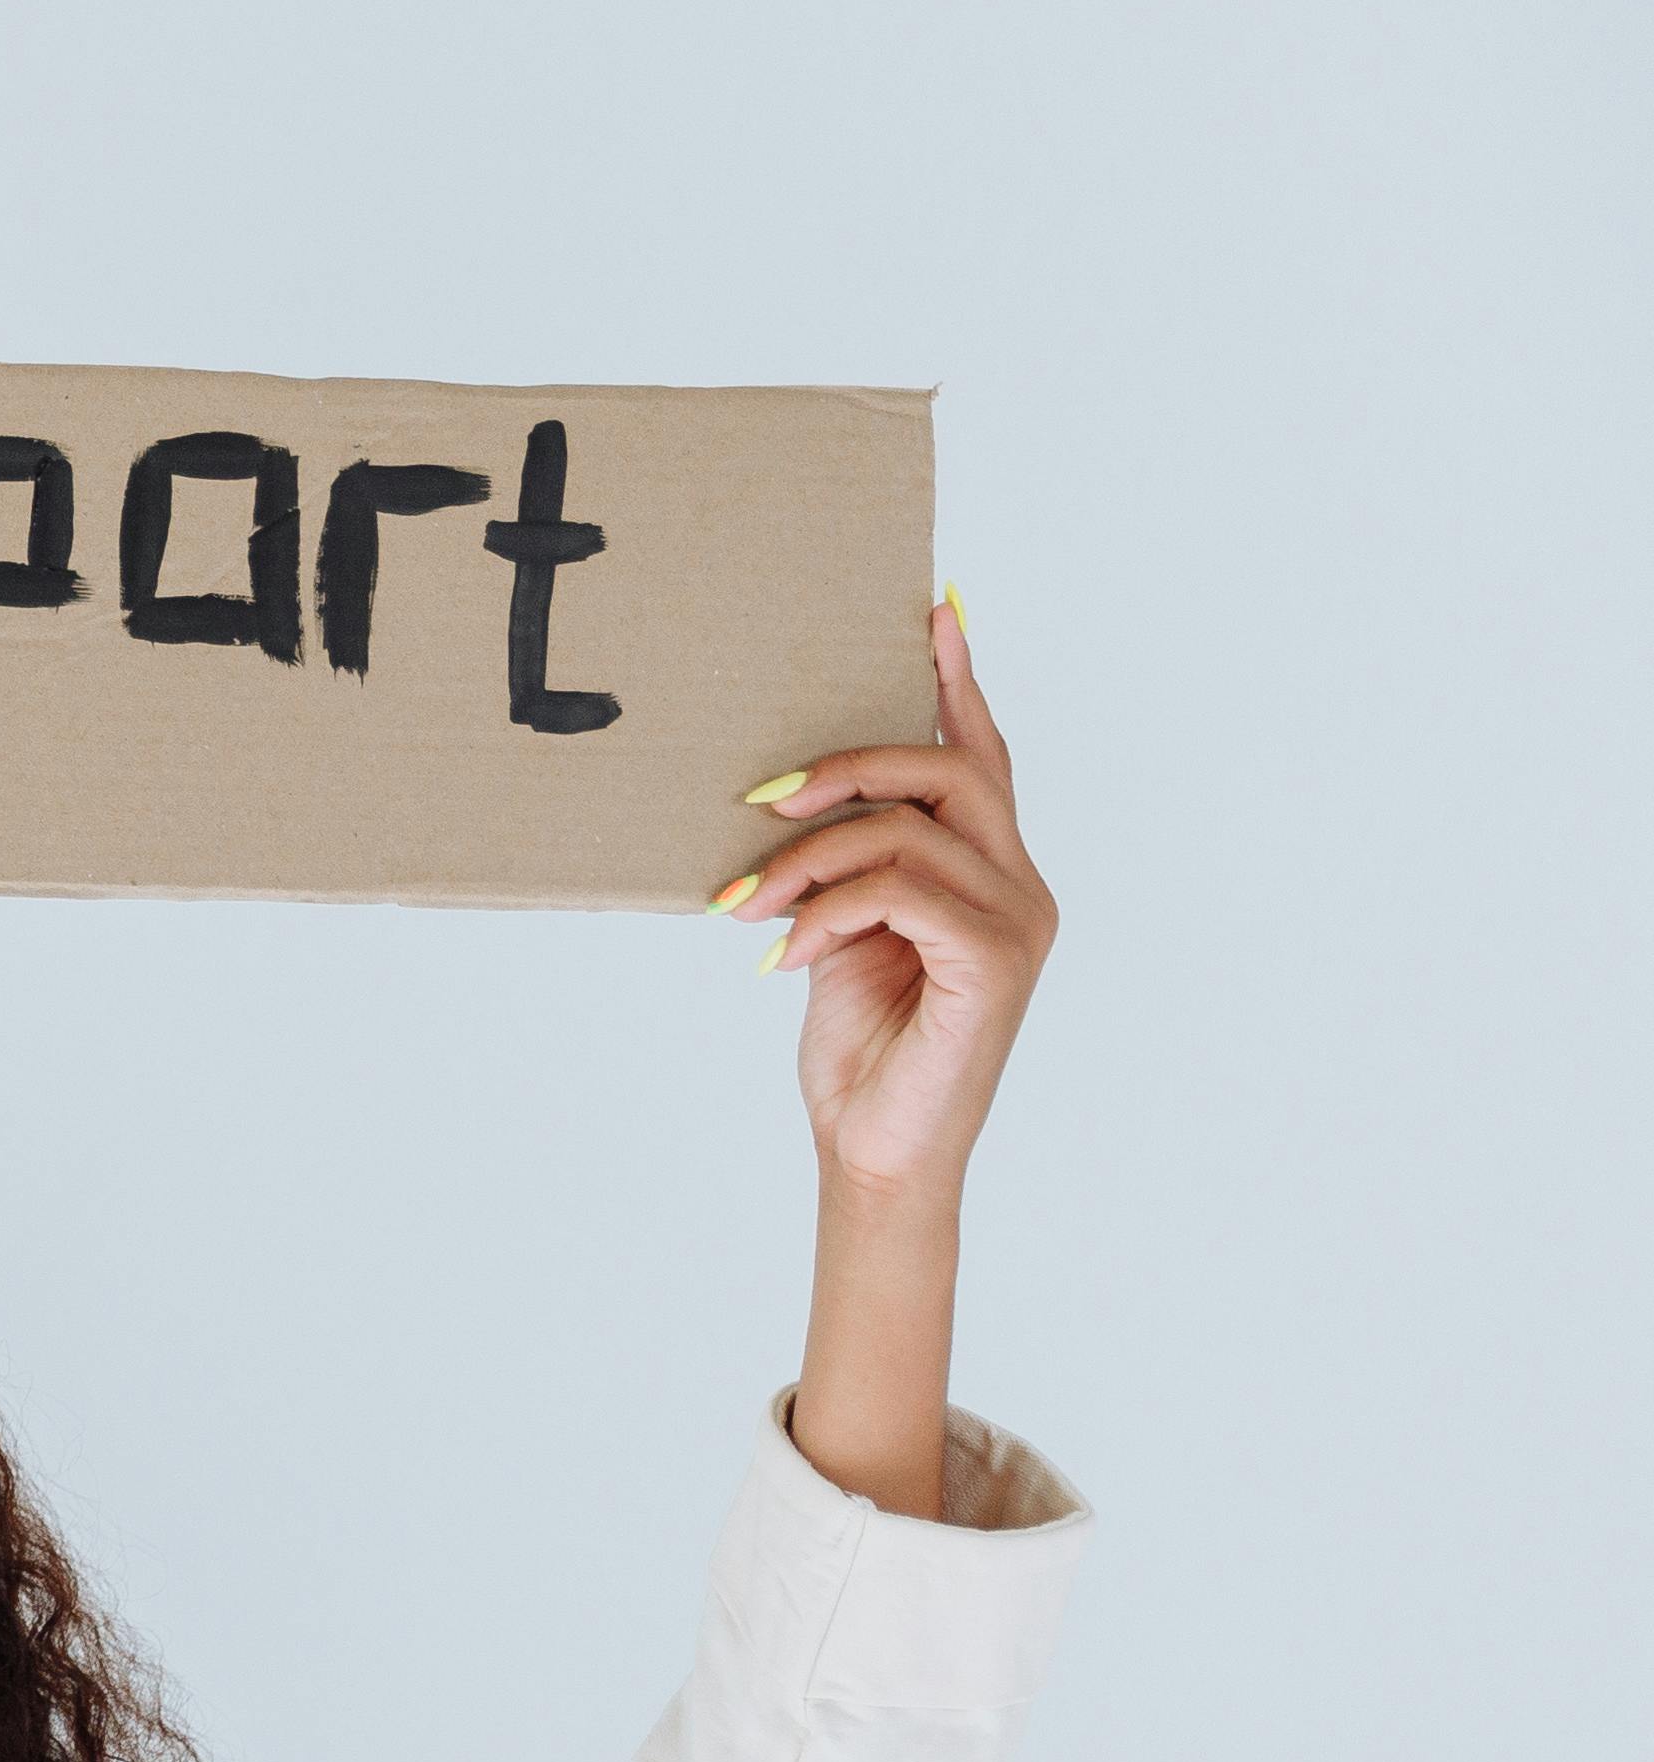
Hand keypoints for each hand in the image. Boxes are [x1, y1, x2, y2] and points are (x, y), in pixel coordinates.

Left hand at [727, 595, 1049, 1205]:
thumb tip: (786, 805)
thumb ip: (844, 870)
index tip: (930, 611)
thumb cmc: (861, 1048)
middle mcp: (1019, 885)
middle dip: (851, 765)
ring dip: (808, 857)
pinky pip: (902, 892)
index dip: (957, 683)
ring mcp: (1017, 921)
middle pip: (952, 769)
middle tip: (763, 798)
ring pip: (911, 830)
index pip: (980, 757)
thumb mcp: (839, 937)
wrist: (874, 1150)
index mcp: (988, 871)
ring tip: (743, 901)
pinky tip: (779, 955)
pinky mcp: (995, 961)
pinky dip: (826, 911)